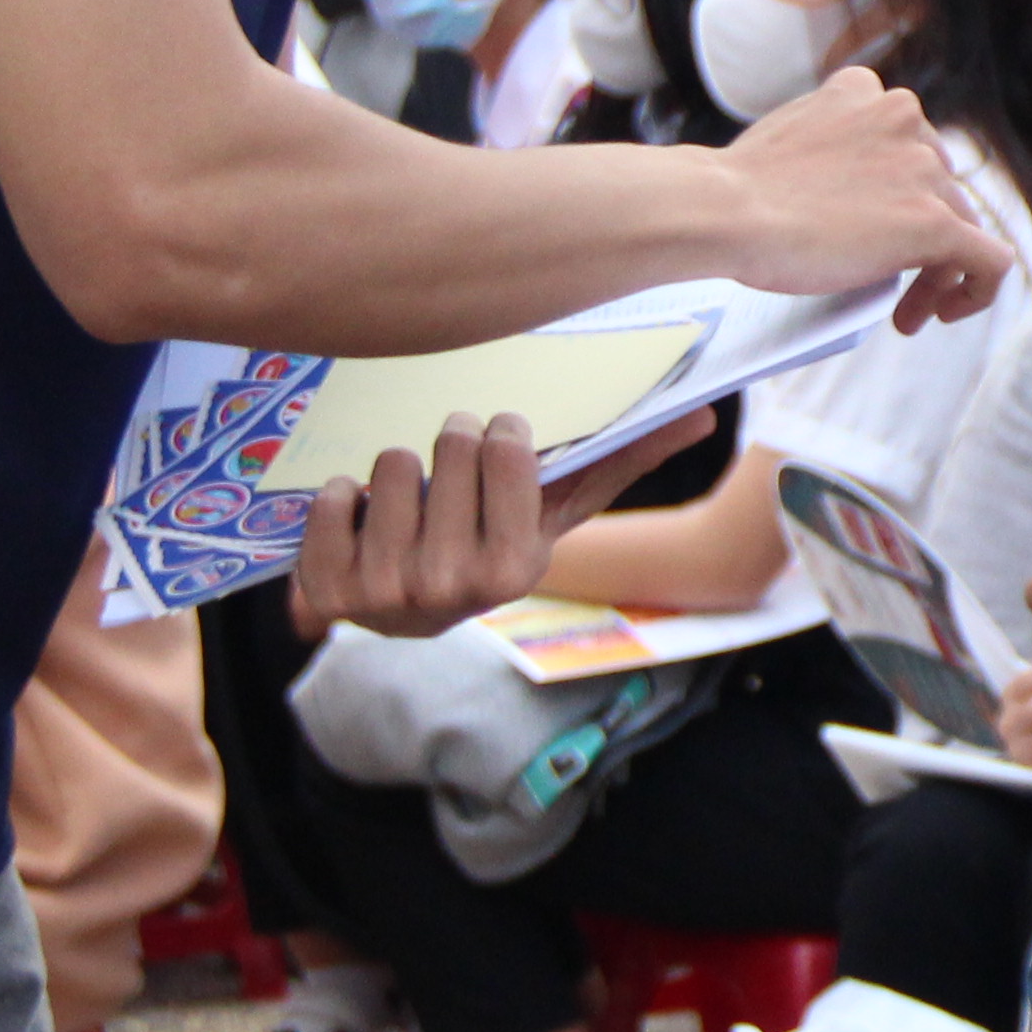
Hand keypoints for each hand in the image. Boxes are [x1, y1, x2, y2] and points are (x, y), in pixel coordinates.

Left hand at [289, 409, 705, 640]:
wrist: (406, 616)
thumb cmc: (490, 543)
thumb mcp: (555, 512)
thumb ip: (624, 459)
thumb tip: (703, 415)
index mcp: (515, 568)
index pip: (504, 447)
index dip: (498, 434)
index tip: (496, 447)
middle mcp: (452, 588)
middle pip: (448, 446)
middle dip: (449, 446)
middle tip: (447, 477)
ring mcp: (386, 595)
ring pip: (390, 464)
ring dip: (395, 471)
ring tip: (407, 502)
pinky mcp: (328, 593)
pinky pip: (331, 499)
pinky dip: (339, 497)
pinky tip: (359, 520)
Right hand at [717, 69, 1014, 328]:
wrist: (724, 211)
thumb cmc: (737, 191)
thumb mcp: (791, 138)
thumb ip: (832, 146)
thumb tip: (848, 189)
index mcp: (866, 93)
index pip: (907, 146)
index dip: (898, 194)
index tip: (869, 230)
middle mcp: (904, 119)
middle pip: (937, 188)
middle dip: (916, 239)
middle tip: (887, 285)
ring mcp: (922, 169)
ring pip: (960, 226)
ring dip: (935, 273)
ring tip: (906, 312)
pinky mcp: (934, 222)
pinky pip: (990, 260)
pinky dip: (979, 290)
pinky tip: (944, 313)